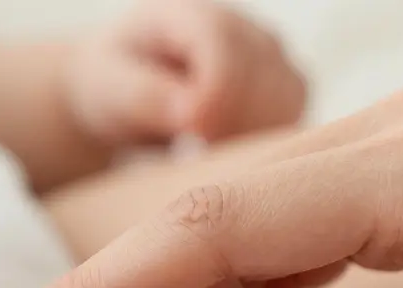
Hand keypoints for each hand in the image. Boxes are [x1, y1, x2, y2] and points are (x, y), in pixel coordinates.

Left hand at [66, 0, 306, 145]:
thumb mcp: (108, 86)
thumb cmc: (112, 82)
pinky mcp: (287, 92)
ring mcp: (274, 60)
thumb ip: (144, 95)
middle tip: (189, 156)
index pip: (227, 54)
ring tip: (201, 155)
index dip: (213, 102)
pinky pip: (294, 125)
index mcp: (195, 15)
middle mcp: (246, 30)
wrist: (126, 87)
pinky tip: (222, 158)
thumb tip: (190, 113)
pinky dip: (264, 150)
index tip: (188, 139)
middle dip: (228, 128)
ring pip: (287, 104)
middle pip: (265, 81)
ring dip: (248, 142)